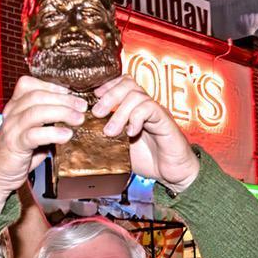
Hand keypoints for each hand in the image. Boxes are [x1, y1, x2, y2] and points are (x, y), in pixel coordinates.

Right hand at [0, 77, 86, 208]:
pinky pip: (34, 135)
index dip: (50, 85)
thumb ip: (48, 122)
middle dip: (63, 99)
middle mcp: (11, 114)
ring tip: (78, 119)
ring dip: (61, 112)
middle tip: (81, 106)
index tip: (69, 92)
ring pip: (36, 112)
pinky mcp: (14, 146)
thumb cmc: (17, 154)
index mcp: (14, 107)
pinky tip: (66, 135)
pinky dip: (53, 133)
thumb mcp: (33, 132)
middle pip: (36, 96)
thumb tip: (73, 114)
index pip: (28, 85)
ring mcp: (11, 129)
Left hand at [92, 75, 199, 190]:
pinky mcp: (165, 121)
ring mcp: (156, 112)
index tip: (94, 98)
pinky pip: (150, 108)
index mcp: (135, 108)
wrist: (173, 173)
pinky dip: (136, 118)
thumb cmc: (148, 160)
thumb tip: (84, 134)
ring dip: (119, 112)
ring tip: (111, 132)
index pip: (122, 83)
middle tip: (97, 114)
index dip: (107, 86)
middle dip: (109, 96)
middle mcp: (146, 106)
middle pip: (128, 83)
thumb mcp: (120, 147)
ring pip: (136, 96)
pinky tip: (130, 133)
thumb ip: (106, 137)